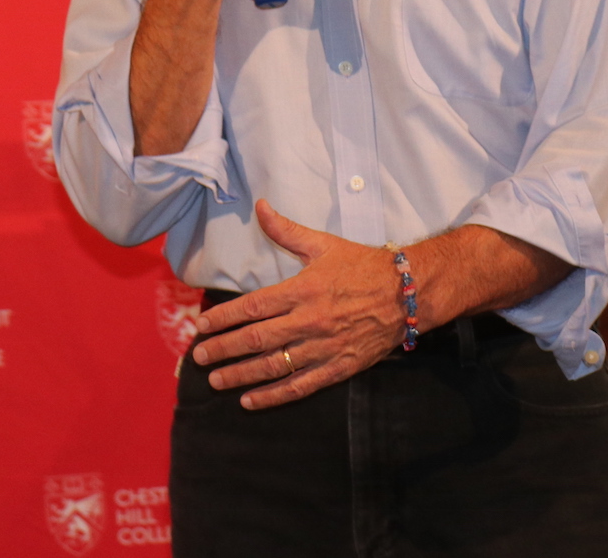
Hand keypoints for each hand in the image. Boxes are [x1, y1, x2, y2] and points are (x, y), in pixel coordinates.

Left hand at [189, 201, 403, 409]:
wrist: (408, 294)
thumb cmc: (363, 266)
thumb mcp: (324, 244)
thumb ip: (286, 230)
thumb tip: (259, 206)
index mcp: (302, 290)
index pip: (252, 307)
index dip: (224, 318)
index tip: (202, 326)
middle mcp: (309, 321)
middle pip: (256, 339)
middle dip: (223, 349)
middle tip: (199, 357)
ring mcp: (323, 347)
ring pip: (274, 366)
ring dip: (241, 375)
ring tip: (216, 380)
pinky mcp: (338, 367)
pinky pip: (300, 386)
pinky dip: (273, 396)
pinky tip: (250, 401)